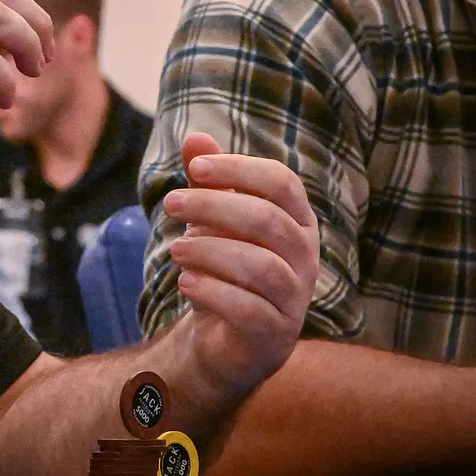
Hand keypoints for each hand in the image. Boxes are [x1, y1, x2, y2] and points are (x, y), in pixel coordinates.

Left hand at [161, 132, 319, 395]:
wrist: (223, 338)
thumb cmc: (223, 266)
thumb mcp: (211, 220)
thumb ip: (208, 182)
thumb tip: (195, 136)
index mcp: (296, 221)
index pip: (282, 182)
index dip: (240, 169)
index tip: (196, 168)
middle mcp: (305, 257)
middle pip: (268, 220)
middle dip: (214, 207)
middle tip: (170, 203)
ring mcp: (295, 298)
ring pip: (262, 266)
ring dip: (211, 251)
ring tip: (175, 249)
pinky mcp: (275, 335)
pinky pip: (251, 311)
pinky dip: (214, 293)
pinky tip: (186, 282)